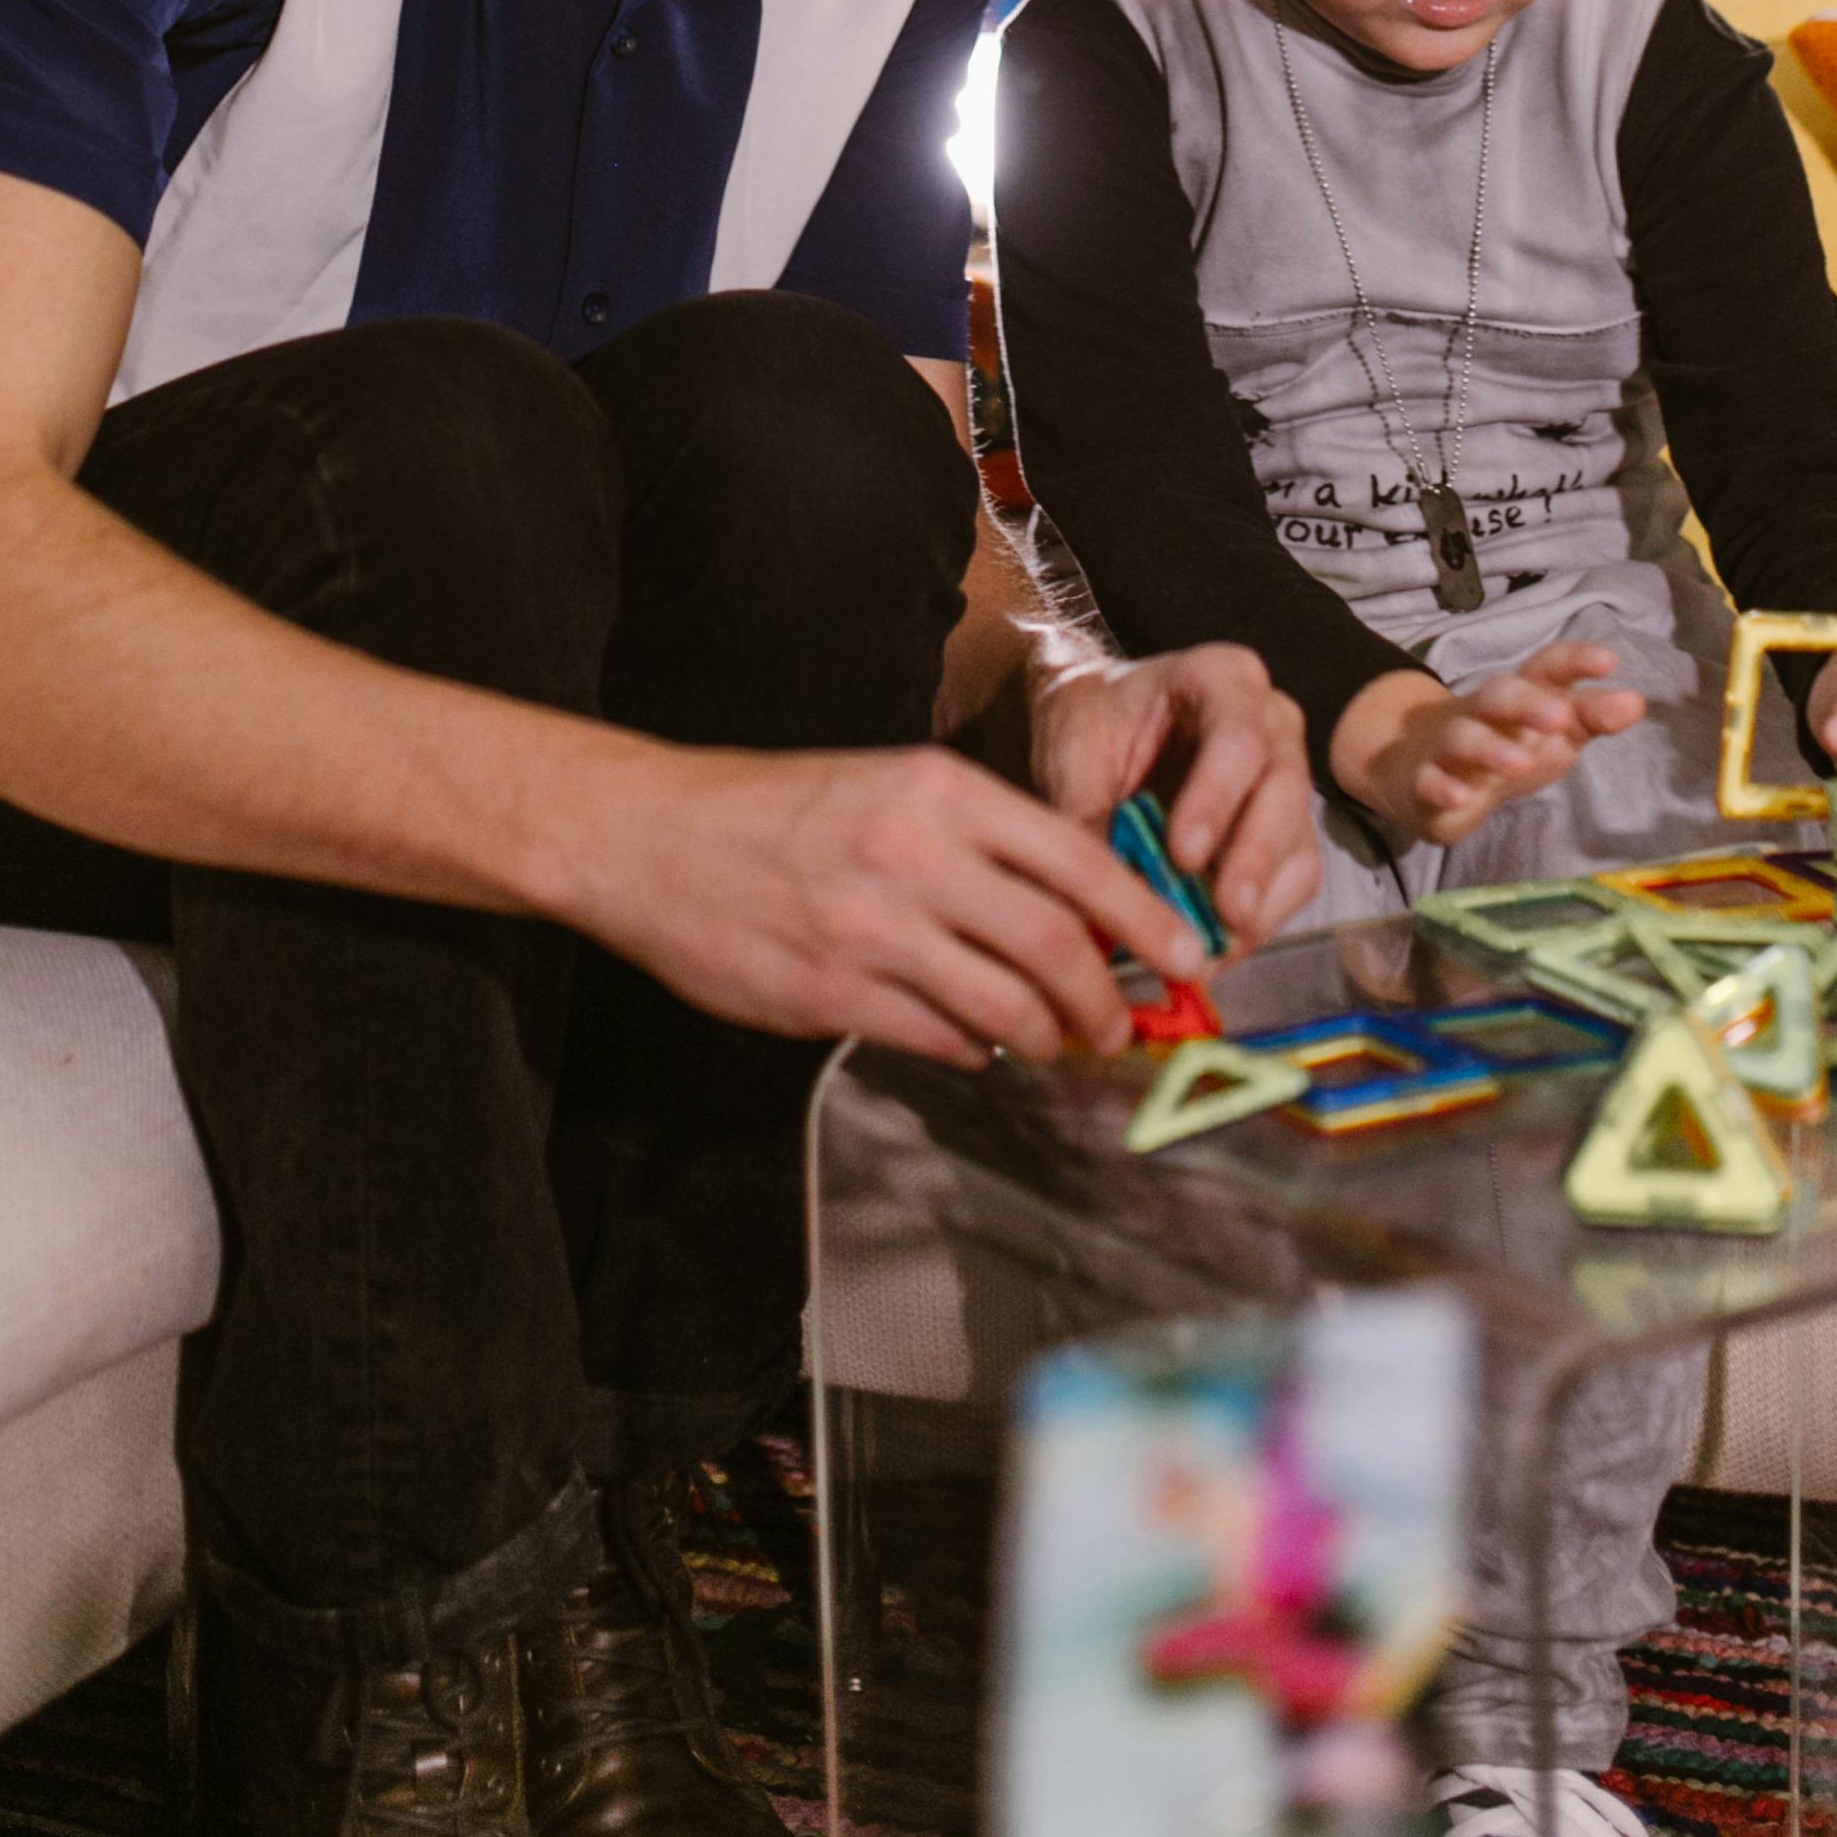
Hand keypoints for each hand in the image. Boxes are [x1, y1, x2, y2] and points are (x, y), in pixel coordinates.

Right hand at [579, 741, 1207, 1069]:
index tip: (1185, 955)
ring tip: (1053, 1043)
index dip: (1146, 920)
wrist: (651, 836)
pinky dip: (974, 1049)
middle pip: (1058, 946)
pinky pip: (938, 1038)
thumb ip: (979, 842)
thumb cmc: (776, 808)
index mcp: (938, 792)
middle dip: (1107, 1002)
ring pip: (1007, 1007)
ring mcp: (871, 929)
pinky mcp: (830, 993)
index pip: (1079, 862)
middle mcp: (913, 855)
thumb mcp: (888, 787)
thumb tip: (1072, 910)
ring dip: (1048, 1038)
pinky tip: (972, 1042)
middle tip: (1119, 1024)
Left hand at [1029, 640, 1320, 949]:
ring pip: (1297, 845)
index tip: (1182, 856)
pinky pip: (1293, 882)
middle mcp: (1272, 724)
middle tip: (1221, 916)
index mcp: (1223, 679)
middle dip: (1252, 861)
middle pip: (1284, 793)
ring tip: (1213, 950)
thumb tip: (1099, 896)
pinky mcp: (1286, 834)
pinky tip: (1215, 951)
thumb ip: (1086, 810)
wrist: (1100, 719)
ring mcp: (1288, 779)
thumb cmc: (1090, 720)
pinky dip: (1258, 922)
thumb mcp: (1073, 747)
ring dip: (1259, 903)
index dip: (1217, 799)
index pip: (1237, 737)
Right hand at [1330, 641, 1646, 851]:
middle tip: (1561, 717)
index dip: (1573, 661)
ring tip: (1519, 764)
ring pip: (1464, 737)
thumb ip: (1590, 717)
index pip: (1545, 669)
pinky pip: (1429, 782)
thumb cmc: (1503, 744)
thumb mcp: (1550, 732)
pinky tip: (1461, 799)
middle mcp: (1482, 713)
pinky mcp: (1426, 784)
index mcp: (1518, 696)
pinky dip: (1442, 788)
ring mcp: (1449, 747)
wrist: (1418, 767)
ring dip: (1490, 748)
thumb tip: (1636, 701)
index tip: (1609, 661)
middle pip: (1499, 695)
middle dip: (1527, 702)